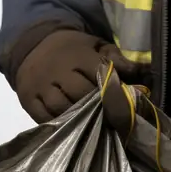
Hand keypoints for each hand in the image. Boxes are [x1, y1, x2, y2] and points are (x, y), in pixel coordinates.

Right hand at [15, 28, 141, 122]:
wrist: (34, 46)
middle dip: (97, 106)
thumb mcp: (95, 46)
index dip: (112, 90)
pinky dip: (58, 124)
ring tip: (93, 123)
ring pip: (61, 107)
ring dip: (79, 117)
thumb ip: (117, 58)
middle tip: (110, 117)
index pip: (99, 75)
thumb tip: (142, 72)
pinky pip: (44, 117)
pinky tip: (71, 125)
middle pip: (80, 94)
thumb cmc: (73, 49)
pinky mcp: (28, 100)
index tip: (124, 102)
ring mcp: (41, 86)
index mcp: (78, 55)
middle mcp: (58, 71)